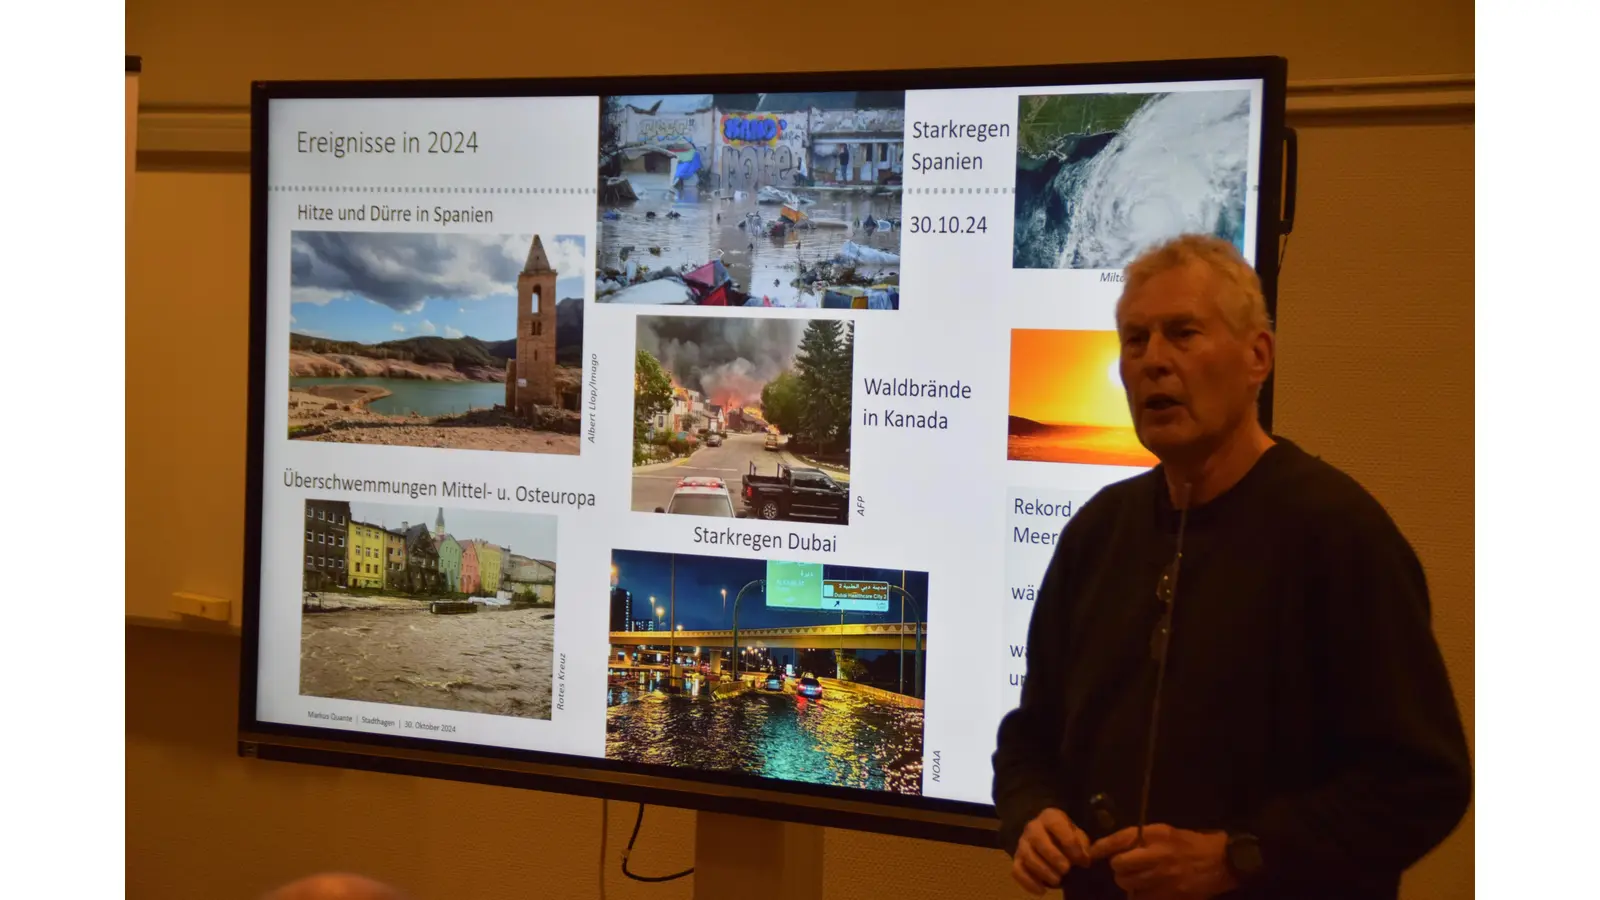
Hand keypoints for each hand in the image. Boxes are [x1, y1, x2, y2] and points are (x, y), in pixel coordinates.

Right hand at [1011, 808, 1091, 895]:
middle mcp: (1033, 827)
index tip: (1082, 860)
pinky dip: (1028, 882)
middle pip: (1037, 839)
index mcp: (1050, 817)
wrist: (1052, 842)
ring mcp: (1022, 843)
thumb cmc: (1069, 839)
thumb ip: (1085, 847)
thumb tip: (1085, 858)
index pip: (1056, 824)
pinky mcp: (1017, 859)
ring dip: (1042, 870)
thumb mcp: (1080, 838)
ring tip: (1058, 881)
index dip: (1069, 842)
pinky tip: (1042, 891)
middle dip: (1053, 856)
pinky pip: (1017, 870)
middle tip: (1066, 870)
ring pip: (1027, 856)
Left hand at [1087, 824, 1235, 899]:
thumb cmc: (1192, 844)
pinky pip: (1142, 898)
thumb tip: (1116, 847)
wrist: (1222, 862)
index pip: (1119, 840)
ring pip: (1128, 884)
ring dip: (1128, 882)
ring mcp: (1162, 878)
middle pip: (1119, 865)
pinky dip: (1140, 895)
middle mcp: (1156, 855)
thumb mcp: (1166, 832)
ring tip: (1136, 879)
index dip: (1102, 847)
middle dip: (1118, 867)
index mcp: (1155, 835)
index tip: (1092, 852)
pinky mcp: (1169, 895)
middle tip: (1125, 867)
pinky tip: (1147, 889)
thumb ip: (1141, 838)